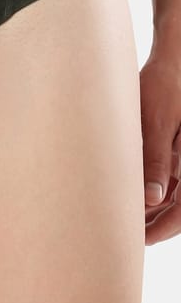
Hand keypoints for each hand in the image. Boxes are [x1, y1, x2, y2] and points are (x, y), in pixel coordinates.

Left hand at [141, 49, 180, 244]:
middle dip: (157, 224)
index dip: (162, 228)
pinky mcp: (180, 151)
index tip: (139, 239)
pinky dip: (157, 192)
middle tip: (127, 235)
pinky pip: (173, 180)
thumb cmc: (164, 88)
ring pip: (176, 196)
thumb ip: (156, 161)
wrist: (173, 63)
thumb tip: (151, 197)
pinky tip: (134, 196)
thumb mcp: (155, 124)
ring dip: (155, 209)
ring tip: (126, 218)